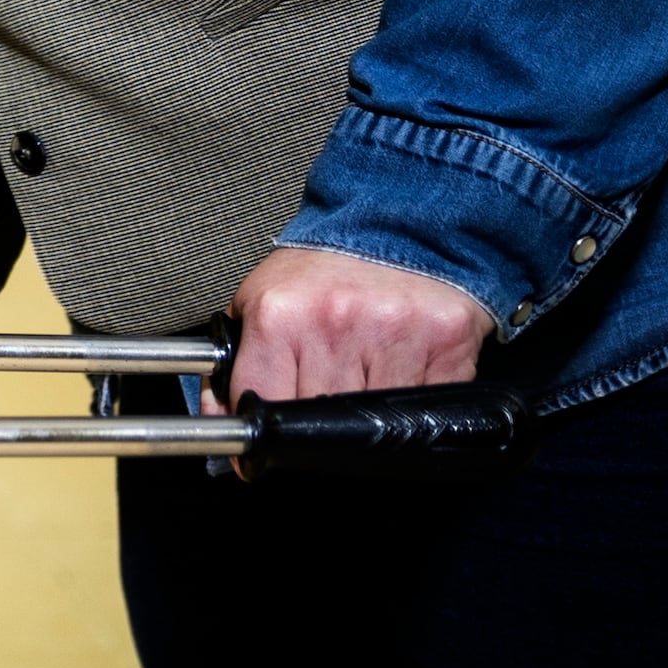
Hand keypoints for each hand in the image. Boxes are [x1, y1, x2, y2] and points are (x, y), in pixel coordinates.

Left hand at [221, 243, 491, 409]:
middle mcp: (335, 324)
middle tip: (325, 396)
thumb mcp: (259, 300)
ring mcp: (393, 335)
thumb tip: (223, 426)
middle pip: (318, 420)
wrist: (395, 225)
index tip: (270, 442)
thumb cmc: (323, 270)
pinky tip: (402, 377)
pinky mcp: (445, 344)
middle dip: (317, 421)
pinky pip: (425, 409)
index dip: (266, 431)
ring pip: (372, 424)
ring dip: (368, 417)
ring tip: (365, 379)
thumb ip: (233, 363)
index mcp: (280, 316)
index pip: (263, 404)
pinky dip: (413, 409)